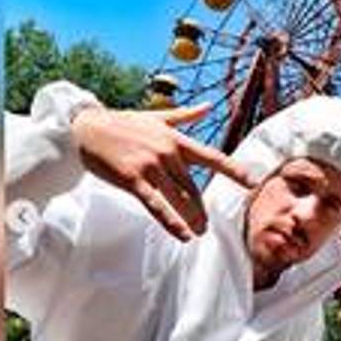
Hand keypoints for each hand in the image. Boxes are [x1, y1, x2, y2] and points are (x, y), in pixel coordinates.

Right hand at [71, 103, 256, 240]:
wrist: (87, 127)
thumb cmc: (122, 122)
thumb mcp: (156, 117)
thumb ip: (185, 116)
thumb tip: (208, 106)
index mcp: (176, 139)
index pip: (212, 157)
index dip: (233, 170)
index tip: (253, 181)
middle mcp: (168, 152)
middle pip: (193, 187)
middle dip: (201, 209)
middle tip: (207, 226)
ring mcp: (151, 166)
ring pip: (178, 198)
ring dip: (190, 218)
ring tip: (197, 233)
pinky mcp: (133, 178)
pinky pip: (156, 204)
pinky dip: (170, 221)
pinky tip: (181, 235)